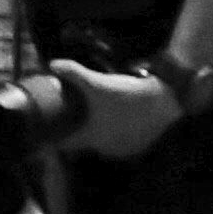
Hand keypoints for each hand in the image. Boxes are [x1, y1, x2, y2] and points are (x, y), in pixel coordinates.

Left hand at [24, 61, 180, 158]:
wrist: (164, 100)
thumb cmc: (127, 95)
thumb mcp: (99, 82)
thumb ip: (74, 73)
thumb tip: (53, 63)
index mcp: (92, 137)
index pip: (65, 144)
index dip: (55, 138)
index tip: (48, 131)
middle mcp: (105, 148)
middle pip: (85, 143)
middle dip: (78, 132)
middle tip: (73, 117)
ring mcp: (123, 149)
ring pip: (103, 143)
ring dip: (98, 134)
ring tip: (95, 118)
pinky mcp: (138, 146)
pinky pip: (120, 143)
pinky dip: (115, 134)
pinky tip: (117, 122)